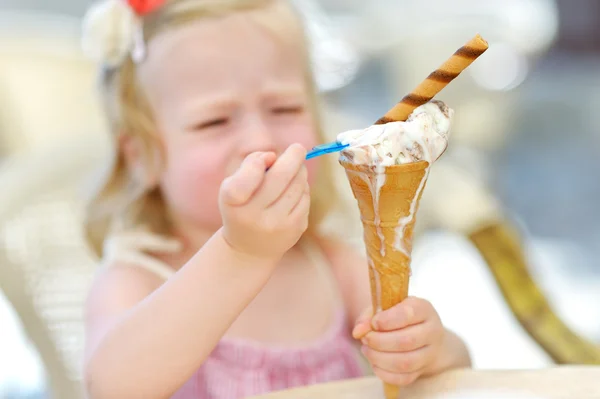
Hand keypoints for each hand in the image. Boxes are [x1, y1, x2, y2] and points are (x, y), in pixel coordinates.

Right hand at [219, 143, 309, 260]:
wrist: (250, 248)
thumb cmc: (242, 206)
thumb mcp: (233, 186)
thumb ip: (249, 165)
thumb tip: (273, 156)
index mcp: (233, 202)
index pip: (246, 178)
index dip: (258, 163)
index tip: (269, 156)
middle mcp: (253, 216)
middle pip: (280, 176)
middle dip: (293, 156)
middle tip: (298, 148)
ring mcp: (276, 225)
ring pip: (298, 185)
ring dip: (299, 172)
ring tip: (293, 172)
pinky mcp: (295, 229)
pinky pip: (305, 198)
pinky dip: (302, 189)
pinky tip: (293, 191)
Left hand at [352, 297, 445, 385]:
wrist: (424, 335)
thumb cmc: (400, 317)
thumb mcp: (386, 308)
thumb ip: (369, 316)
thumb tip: (357, 332)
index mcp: (423, 309)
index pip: (408, 314)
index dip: (387, 320)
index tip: (374, 323)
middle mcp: (432, 331)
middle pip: (406, 341)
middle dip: (379, 342)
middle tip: (365, 339)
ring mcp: (430, 353)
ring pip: (405, 362)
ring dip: (379, 358)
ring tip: (367, 350)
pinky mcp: (423, 370)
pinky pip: (404, 378)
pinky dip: (384, 373)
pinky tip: (375, 363)